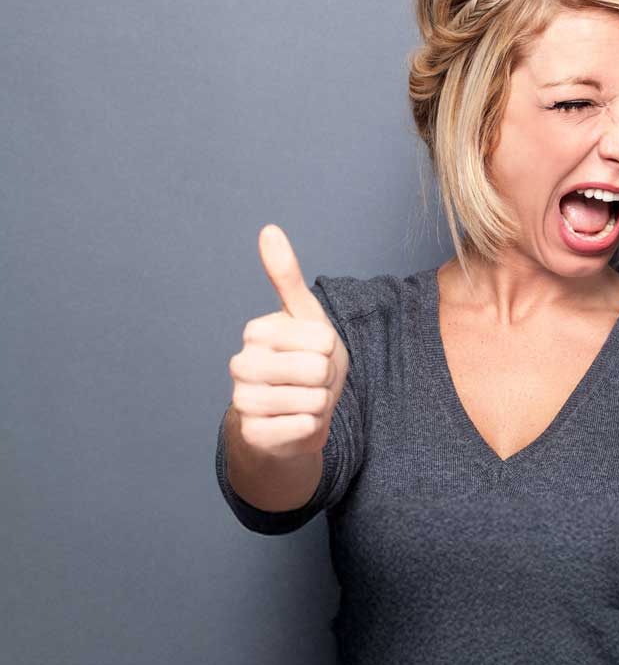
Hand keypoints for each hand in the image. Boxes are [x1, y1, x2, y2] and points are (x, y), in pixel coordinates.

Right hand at [226, 225, 350, 457]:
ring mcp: (243, 401)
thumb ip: (286, 275)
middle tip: (312, 381)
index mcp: (256, 332)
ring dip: (320, 403)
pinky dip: (311, 427)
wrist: (291, 417)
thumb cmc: (303, 361)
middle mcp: (241, 365)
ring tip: (305, 400)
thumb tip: (268, 229)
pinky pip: (305, 426)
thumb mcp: (304, 316)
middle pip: (319, 369)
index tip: (315, 354)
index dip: (331, 351)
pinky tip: (296, 423)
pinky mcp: (254, 434)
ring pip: (314, 399)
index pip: (324, 339)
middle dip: (327, 378)